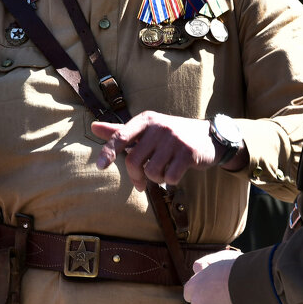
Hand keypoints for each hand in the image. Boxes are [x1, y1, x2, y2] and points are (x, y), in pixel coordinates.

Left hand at [92, 111, 217, 190]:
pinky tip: (175, 174)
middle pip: (134, 160)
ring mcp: (175, 139)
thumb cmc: (171, 136)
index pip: (121, 136)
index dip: (108, 152)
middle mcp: (159, 127)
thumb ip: (121, 131)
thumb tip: (94, 127)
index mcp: (146, 120)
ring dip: (155, 179)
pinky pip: (170, 177)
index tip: (100, 167)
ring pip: (152, 172)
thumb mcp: (147, 130)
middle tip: (141, 183)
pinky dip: (170, 181)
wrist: (208, 137)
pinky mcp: (189, 153)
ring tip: (163, 173)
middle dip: (136, 177)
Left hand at [183, 249, 243, 303]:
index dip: (201, 291)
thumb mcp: (218, 258)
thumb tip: (197, 269)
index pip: (190, 292)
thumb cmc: (237, 268)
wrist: (251, 283)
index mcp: (194, 284)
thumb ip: (205, 264)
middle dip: (208, 303)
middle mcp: (197, 301)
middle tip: (225, 297)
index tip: (213, 289)